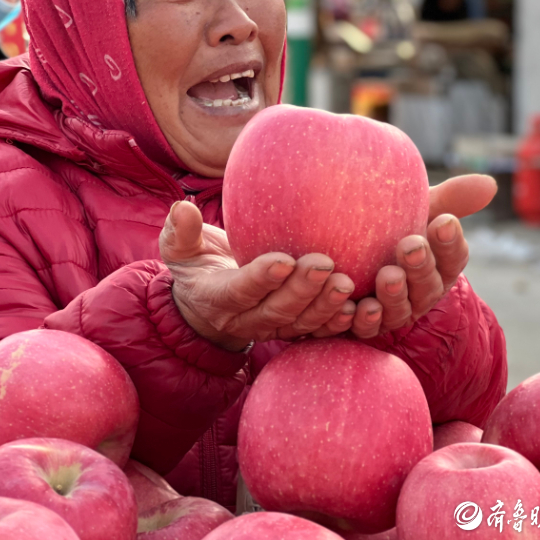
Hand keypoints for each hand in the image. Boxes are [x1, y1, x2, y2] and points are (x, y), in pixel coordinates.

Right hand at [160, 201, 357, 350]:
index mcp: (217, 298)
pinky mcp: (294, 330)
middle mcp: (246, 320)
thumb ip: (180, 232)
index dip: (260, 278)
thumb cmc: (199, 265)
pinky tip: (359, 307)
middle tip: (324, 264)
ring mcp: (272, 328)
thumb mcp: (179, 250)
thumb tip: (182, 207)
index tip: (282, 259)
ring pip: (300, 324)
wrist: (208, 305)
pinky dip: (337, 322)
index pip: (239, 290)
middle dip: (301, 290)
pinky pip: (317, 332)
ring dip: (325, 306)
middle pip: (276, 310)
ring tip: (346, 284)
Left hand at [337, 174, 497, 339]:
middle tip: (411, 246)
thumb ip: (450, 198)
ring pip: (401, 309)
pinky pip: (368, 328)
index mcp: (441, 263)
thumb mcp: (419, 208)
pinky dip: (366, 319)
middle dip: (421, 266)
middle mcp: (423, 292)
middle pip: (428, 285)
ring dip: (395, 295)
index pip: (454, 256)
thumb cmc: (393, 223)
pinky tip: (360, 307)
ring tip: (387, 276)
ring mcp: (396, 311)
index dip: (450, 242)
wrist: (349, 244)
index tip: (443, 221)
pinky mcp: (367, 325)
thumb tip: (489, 184)